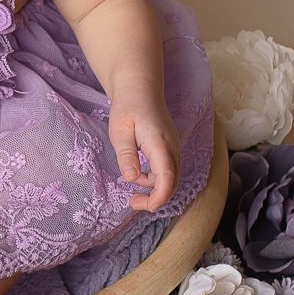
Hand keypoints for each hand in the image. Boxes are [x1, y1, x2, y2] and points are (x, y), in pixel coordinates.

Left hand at [109, 94, 180, 212]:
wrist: (140, 89)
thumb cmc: (127, 107)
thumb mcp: (120, 131)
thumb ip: (126, 155)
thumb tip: (132, 178)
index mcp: (159, 144)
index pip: (166, 178)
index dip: (158, 197)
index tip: (142, 205)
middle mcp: (172, 148)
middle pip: (173, 183)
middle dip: (156, 198)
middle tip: (133, 202)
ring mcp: (173, 148)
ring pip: (171, 178)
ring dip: (155, 189)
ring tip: (132, 188)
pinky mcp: (170, 148)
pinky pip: (168, 170)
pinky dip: (156, 179)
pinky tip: (139, 175)